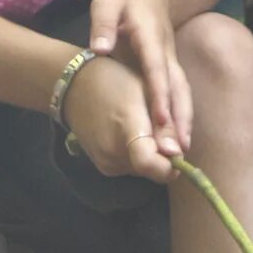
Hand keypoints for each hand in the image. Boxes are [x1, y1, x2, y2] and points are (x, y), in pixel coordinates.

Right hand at [63, 52, 171, 182]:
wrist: (74, 86)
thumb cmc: (114, 81)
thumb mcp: (146, 92)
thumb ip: (164, 125)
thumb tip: (178, 154)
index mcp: (127, 133)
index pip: (153, 166)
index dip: (172, 164)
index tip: (177, 147)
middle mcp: (114, 156)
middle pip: (154, 171)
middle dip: (164, 154)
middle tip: (158, 126)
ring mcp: (105, 164)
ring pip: (144, 170)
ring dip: (151, 154)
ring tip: (142, 126)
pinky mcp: (102, 166)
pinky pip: (131, 167)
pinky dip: (137, 154)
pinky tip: (130, 133)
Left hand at [86, 0, 191, 156]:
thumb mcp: (107, 0)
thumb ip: (102, 23)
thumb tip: (100, 49)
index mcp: (149, 37)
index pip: (156, 69)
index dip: (160, 94)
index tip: (162, 119)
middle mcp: (166, 52)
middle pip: (177, 88)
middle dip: (179, 118)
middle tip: (178, 149)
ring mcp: (171, 60)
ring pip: (183, 93)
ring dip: (184, 121)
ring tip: (183, 151)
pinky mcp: (171, 68)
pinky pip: (180, 94)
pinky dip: (182, 116)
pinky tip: (179, 138)